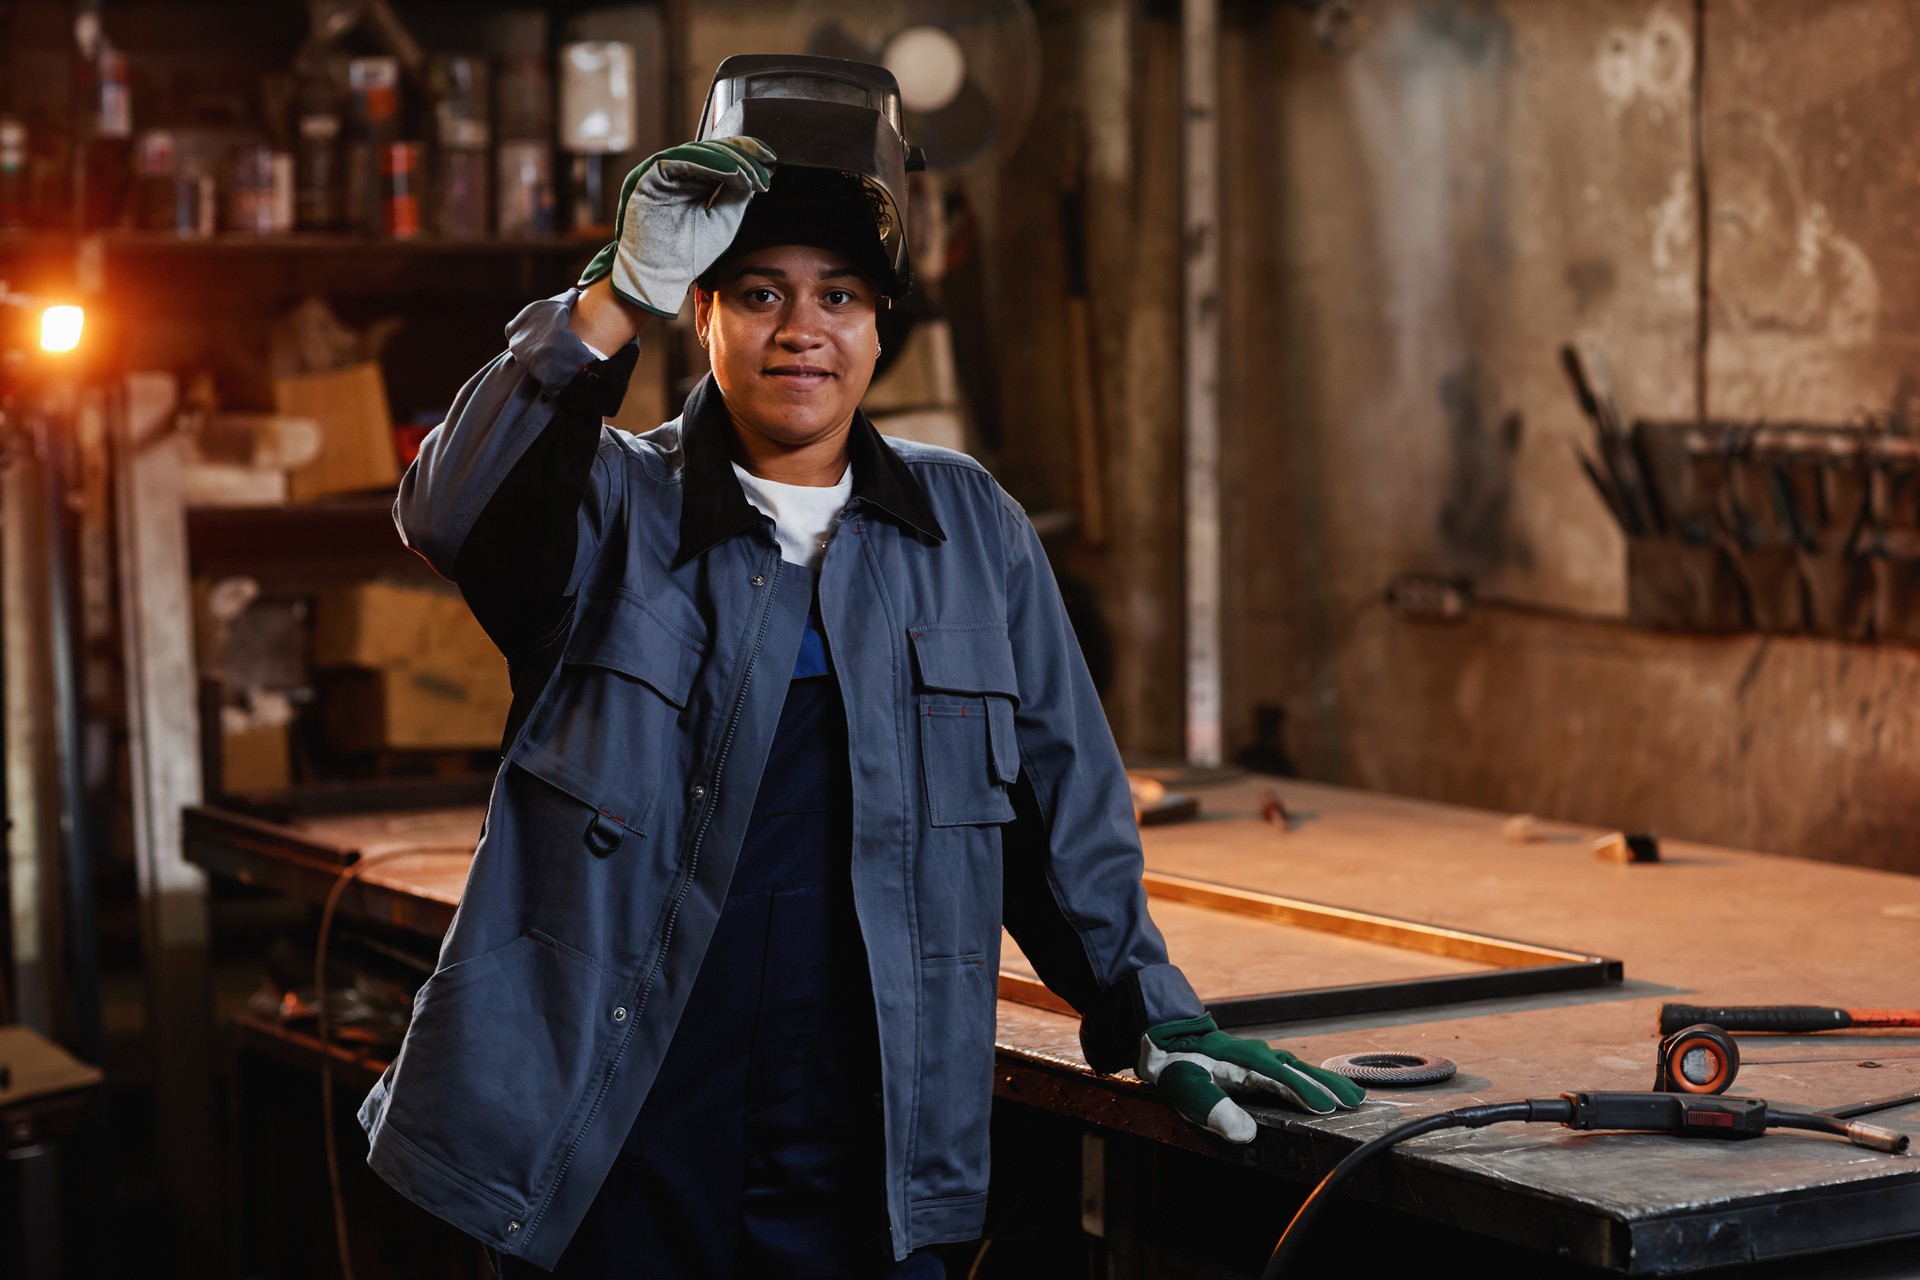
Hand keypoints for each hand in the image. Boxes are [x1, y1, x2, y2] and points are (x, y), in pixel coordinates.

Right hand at [577, 137, 776, 317]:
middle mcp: (677, 174)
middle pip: (712, 151)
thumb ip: (738, 193)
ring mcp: (662, 174)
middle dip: (742, 155)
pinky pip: (680, 161)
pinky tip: (731, 171)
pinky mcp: (649, 177)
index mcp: (693, 182)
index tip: (771, 160)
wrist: (662, 277)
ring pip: (700, 153)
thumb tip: (761, 169)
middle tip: (766, 161)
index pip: (722, 159)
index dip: (747, 155)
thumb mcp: (724, 219)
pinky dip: (708, 163)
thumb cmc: (690, 253)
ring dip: (729, 160)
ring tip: (751, 172)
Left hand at [1138, 1014, 1364, 1142]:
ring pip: (1298, 1068)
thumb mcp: (1188, 1090)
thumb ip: (1215, 1109)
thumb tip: (1246, 1134)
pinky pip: (1290, 1069)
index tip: (1329, 1108)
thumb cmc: (1176, 1065)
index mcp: (1244, 1061)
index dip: (1304, 1092)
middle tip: (1357, 1101)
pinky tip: (1322, 1087)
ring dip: (1325, 1081)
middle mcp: (1257, 1055)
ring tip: (1352, 1096)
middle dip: (1328, 1085)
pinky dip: (1310, 1078)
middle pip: (1299, 1070)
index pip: (1280, 1078)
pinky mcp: (1257, 1061)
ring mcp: (1259, 1056)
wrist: (1163, 1036)